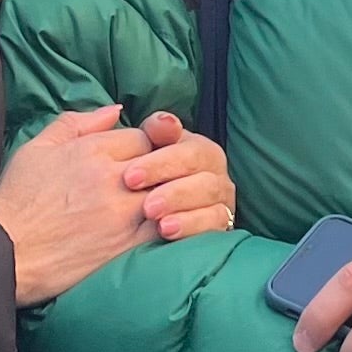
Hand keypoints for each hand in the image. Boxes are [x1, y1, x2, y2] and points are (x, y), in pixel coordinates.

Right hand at [0, 102, 158, 305]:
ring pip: (168, 193)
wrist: (5, 254)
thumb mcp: (36, 148)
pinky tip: (161, 225)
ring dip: (166, 196)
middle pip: (160, 162)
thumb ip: (76, 123)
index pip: (142, 137)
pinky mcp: (127, 245)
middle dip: (159, 169)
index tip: (136, 161)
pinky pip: (166, 226)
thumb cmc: (15, 201)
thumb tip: (115, 110)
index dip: (143, 147)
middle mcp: (112, 178)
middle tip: (151, 181)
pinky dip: (169, 222)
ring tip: (158, 203)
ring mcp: (123, 213)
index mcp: (91, 150)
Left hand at [124, 107, 235, 242]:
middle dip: (164, 172)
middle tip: (134, 189)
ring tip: (150, 212)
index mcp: (192, 145)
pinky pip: (216, 219)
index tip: (129, 176)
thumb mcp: (138, 157)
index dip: (158, 158)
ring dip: (178, 198)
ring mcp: (220, 194)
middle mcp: (211, 166)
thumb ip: (150, 134)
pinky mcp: (222, 221)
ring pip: (208, 188)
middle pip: (197, 160)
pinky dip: (191, 223)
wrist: (140, 228)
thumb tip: (163, 121)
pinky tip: (166, 230)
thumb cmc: (140, 186)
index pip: (182, 142)